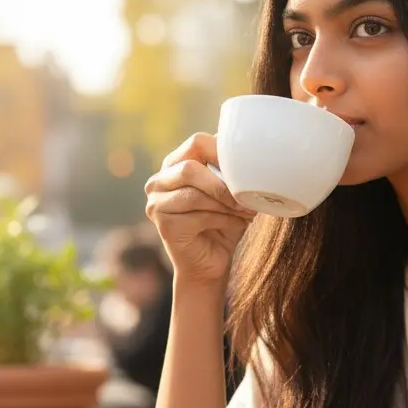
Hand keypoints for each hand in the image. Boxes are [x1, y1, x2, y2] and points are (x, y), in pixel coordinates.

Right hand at [144, 132, 255, 286]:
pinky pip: (199, 216)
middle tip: (247, 199)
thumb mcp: (229, 192)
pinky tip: (238, 224)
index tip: (246, 171)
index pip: (197, 142)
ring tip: (246, 213)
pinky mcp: (164, 225)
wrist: (211, 264)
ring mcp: (156, 204)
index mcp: (175, 165)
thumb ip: (230, 170)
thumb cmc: (223, 224)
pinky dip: (224, 219)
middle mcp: (158, 181)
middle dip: (224, 184)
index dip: (224, 153)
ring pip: (195, 194)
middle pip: (190, 167)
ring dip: (227, 204)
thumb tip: (251, 151)